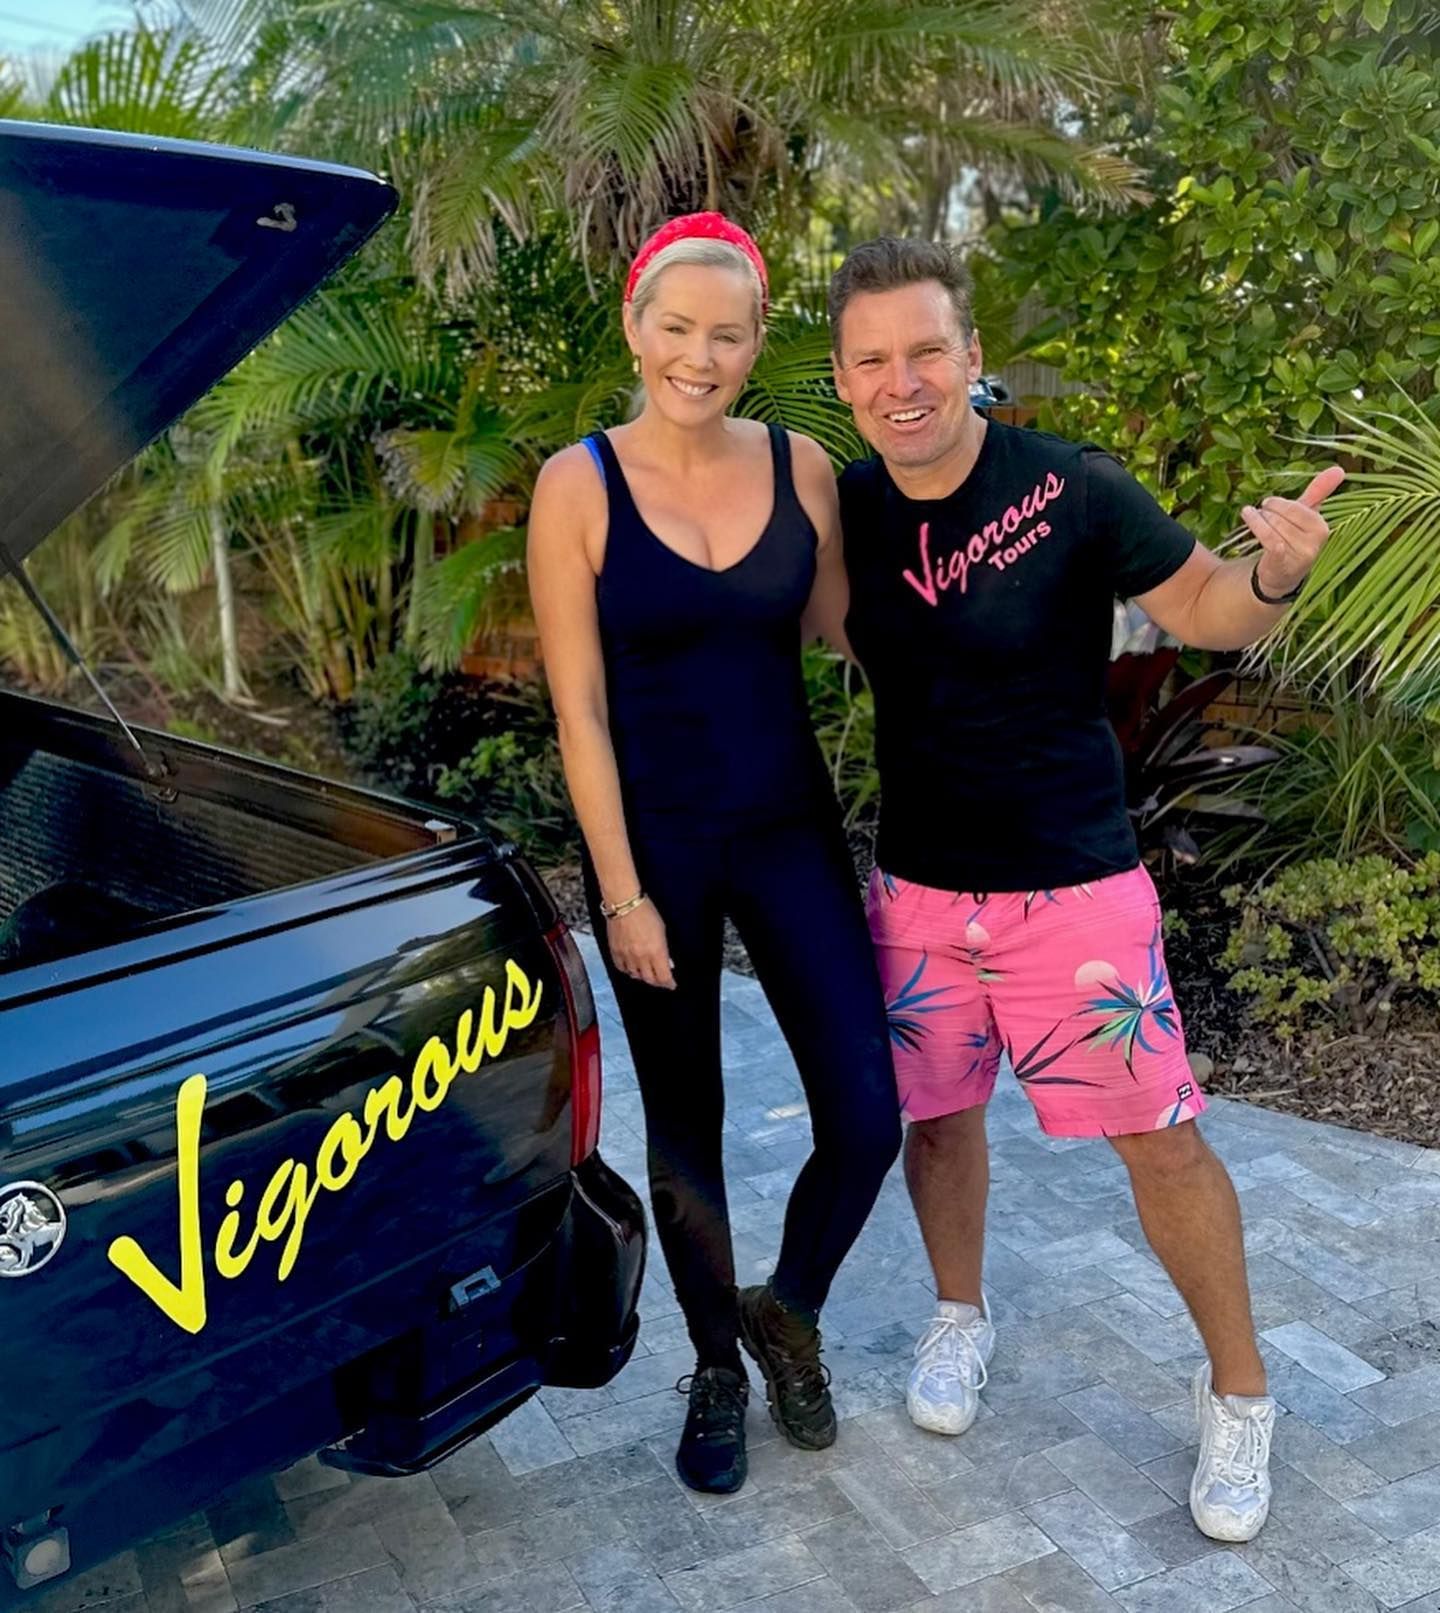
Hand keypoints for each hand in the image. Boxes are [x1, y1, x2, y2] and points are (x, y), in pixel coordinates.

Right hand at [608, 900, 675, 989]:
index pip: (664, 977)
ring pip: (635, 975)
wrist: (624, 903)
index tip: (672, 984)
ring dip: (642, 976)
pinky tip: (631, 968)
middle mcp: (641, 957)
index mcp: (656, 951)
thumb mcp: (662, 930)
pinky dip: (627, 970)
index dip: (669, 983)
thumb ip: (664, 949)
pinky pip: (621, 968)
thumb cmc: (645, 911)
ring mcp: (627, 955)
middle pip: (650, 979)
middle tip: (661, 981)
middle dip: (657, 982)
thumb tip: (667, 962)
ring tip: (647, 974)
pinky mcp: (615, 952)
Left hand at [1241, 464, 1345, 598]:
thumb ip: (1320, 492)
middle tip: (1260, 515)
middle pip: (1280, 517)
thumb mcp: (1306, 515)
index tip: (1268, 504)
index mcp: (1321, 528)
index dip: (1277, 504)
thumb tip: (1340, 468)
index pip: (1295, 507)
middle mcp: (1314, 543)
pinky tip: (1250, 521)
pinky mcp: (1282, 565)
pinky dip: (1260, 531)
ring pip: (1270, 528)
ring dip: (1256, 522)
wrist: (1282, 574)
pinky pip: (1271, 543)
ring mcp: (1299, 556)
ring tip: (1253, 520)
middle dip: (1266, 513)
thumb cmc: (1294, 539)